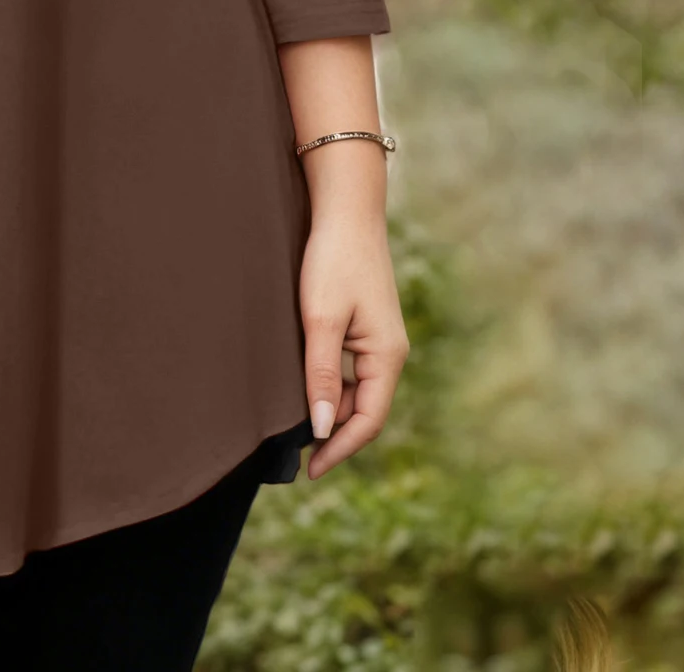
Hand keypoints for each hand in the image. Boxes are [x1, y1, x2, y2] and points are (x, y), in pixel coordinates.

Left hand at [299, 209, 407, 476]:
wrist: (345, 211)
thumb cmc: (333, 261)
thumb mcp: (321, 320)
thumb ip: (322, 375)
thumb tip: (323, 429)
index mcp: (387, 357)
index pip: (369, 420)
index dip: (340, 449)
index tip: (311, 471)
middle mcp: (388, 353)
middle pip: (365, 410)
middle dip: (335, 435)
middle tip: (297, 458)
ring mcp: (377, 339)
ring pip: (357, 390)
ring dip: (332, 410)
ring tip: (295, 429)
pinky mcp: (363, 325)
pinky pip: (350, 368)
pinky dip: (330, 384)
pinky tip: (304, 388)